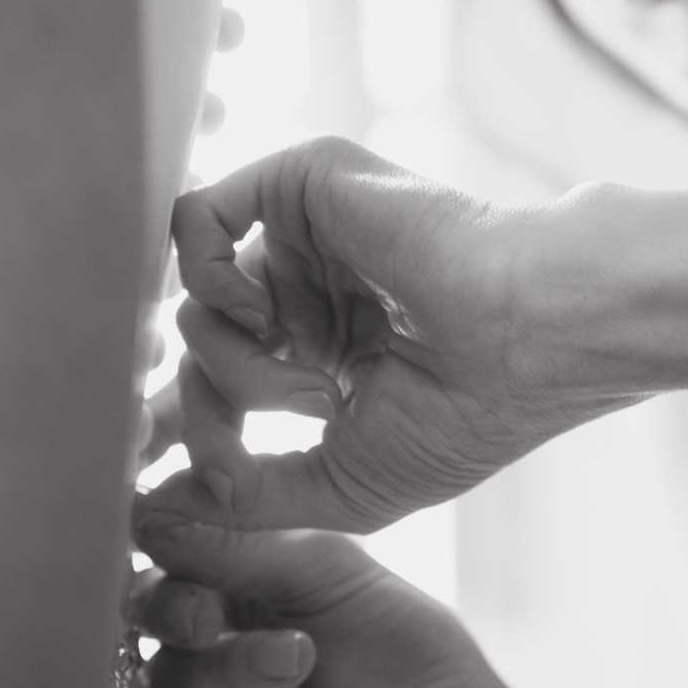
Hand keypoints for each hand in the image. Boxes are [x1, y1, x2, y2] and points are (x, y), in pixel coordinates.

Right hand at [130, 507, 547, 687]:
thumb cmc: (413, 654)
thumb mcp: (331, 571)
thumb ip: (239, 546)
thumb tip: (147, 517)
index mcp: (250, 582)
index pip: (172, 552)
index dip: (161, 543)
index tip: (162, 538)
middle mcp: (224, 640)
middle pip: (146, 613)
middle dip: (173, 606)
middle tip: (213, 618)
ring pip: (159, 673)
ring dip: (222, 664)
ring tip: (296, 668)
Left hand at [165, 135, 625, 531]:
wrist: (529, 342)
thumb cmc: (466, 416)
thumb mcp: (342, 485)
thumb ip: (247, 494)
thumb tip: (157, 503)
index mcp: (333, 351)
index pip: (222, 383)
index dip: (189, 430)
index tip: (181, 479)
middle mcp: (315, 290)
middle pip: (197, 348)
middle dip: (213, 408)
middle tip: (276, 437)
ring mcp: (309, 236)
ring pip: (195, 300)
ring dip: (234, 363)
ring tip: (317, 386)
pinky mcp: (303, 183)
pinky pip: (194, 220)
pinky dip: (205, 279)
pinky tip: (263, 316)